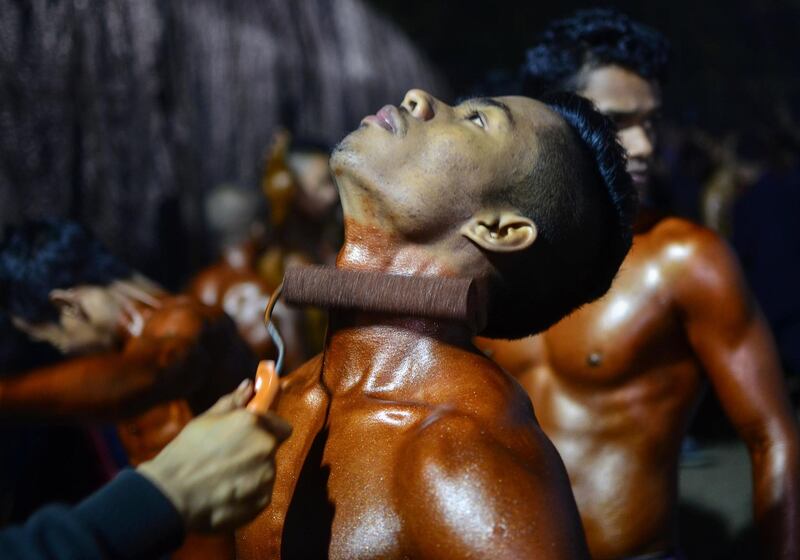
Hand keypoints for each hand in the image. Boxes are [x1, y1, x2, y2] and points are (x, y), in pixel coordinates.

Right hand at [137, 380, 290, 531]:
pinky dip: (248, 492)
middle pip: (272, 448)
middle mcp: (266, 447)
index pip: (280, 425)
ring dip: (253, 471)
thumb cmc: (186, 453)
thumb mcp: (206, 420)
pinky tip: (226, 491)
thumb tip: (248, 386)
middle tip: (231, 456)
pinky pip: (261, 491)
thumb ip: (233, 402)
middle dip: (257, 450)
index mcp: (254, 423)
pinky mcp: (263, 500)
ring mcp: (266, 476)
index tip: (251, 435)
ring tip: (224, 476)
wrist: (172, 495)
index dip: (267, 429)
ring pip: (266, 470)